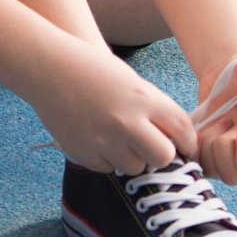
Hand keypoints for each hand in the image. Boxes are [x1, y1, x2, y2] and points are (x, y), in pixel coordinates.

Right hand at [28, 45, 196, 175]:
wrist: (48, 68)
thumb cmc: (92, 69)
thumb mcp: (132, 82)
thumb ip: (153, 109)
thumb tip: (172, 140)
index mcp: (144, 99)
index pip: (182, 130)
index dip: (188, 143)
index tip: (186, 148)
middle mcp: (127, 122)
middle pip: (162, 157)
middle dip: (162, 156)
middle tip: (153, 149)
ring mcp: (104, 140)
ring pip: (135, 167)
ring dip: (133, 158)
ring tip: (120, 140)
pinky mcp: (84, 153)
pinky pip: (108, 168)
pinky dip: (108, 159)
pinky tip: (99, 139)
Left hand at [192, 52, 236, 184]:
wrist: (226, 80)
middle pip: (234, 176)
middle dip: (222, 146)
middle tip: (226, 121)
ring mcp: (231, 162)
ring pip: (213, 171)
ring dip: (208, 144)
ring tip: (217, 122)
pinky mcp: (211, 159)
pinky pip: (198, 164)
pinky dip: (195, 146)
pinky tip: (203, 128)